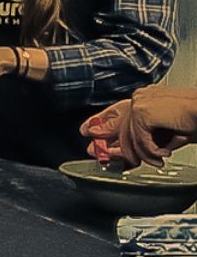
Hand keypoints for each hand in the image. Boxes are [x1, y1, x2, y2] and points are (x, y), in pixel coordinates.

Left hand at [82, 86, 196, 168]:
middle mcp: (140, 97)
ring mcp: (140, 102)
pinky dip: (152, 151)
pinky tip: (163, 154)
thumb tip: (130, 151)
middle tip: (110, 157)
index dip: (102, 123)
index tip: (88, 132)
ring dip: (144, 153)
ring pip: (129, 137)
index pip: (118, 112)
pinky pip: (139, 140)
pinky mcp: (143, 112)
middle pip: (118, 125)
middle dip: (114, 145)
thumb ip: (147, 138)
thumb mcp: (168, 132)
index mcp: (146, 98)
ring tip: (158, 159)